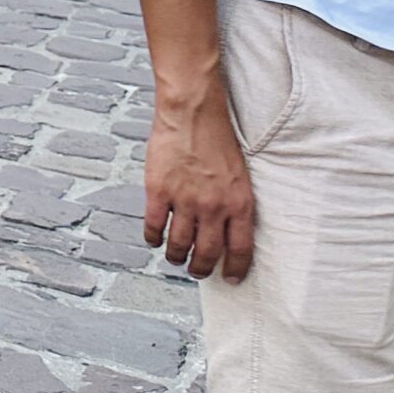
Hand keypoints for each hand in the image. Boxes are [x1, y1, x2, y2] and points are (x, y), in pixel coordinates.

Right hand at [143, 93, 256, 280]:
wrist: (193, 114)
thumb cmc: (218, 140)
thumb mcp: (239, 175)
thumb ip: (233, 203)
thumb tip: (226, 228)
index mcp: (239, 204)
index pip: (240, 249)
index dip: (236, 269)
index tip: (232, 279)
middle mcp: (213, 207)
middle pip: (207, 253)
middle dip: (201, 268)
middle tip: (197, 272)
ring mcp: (184, 200)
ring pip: (179, 244)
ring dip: (176, 256)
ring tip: (174, 258)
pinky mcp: (158, 191)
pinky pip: (154, 226)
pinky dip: (153, 238)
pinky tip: (154, 239)